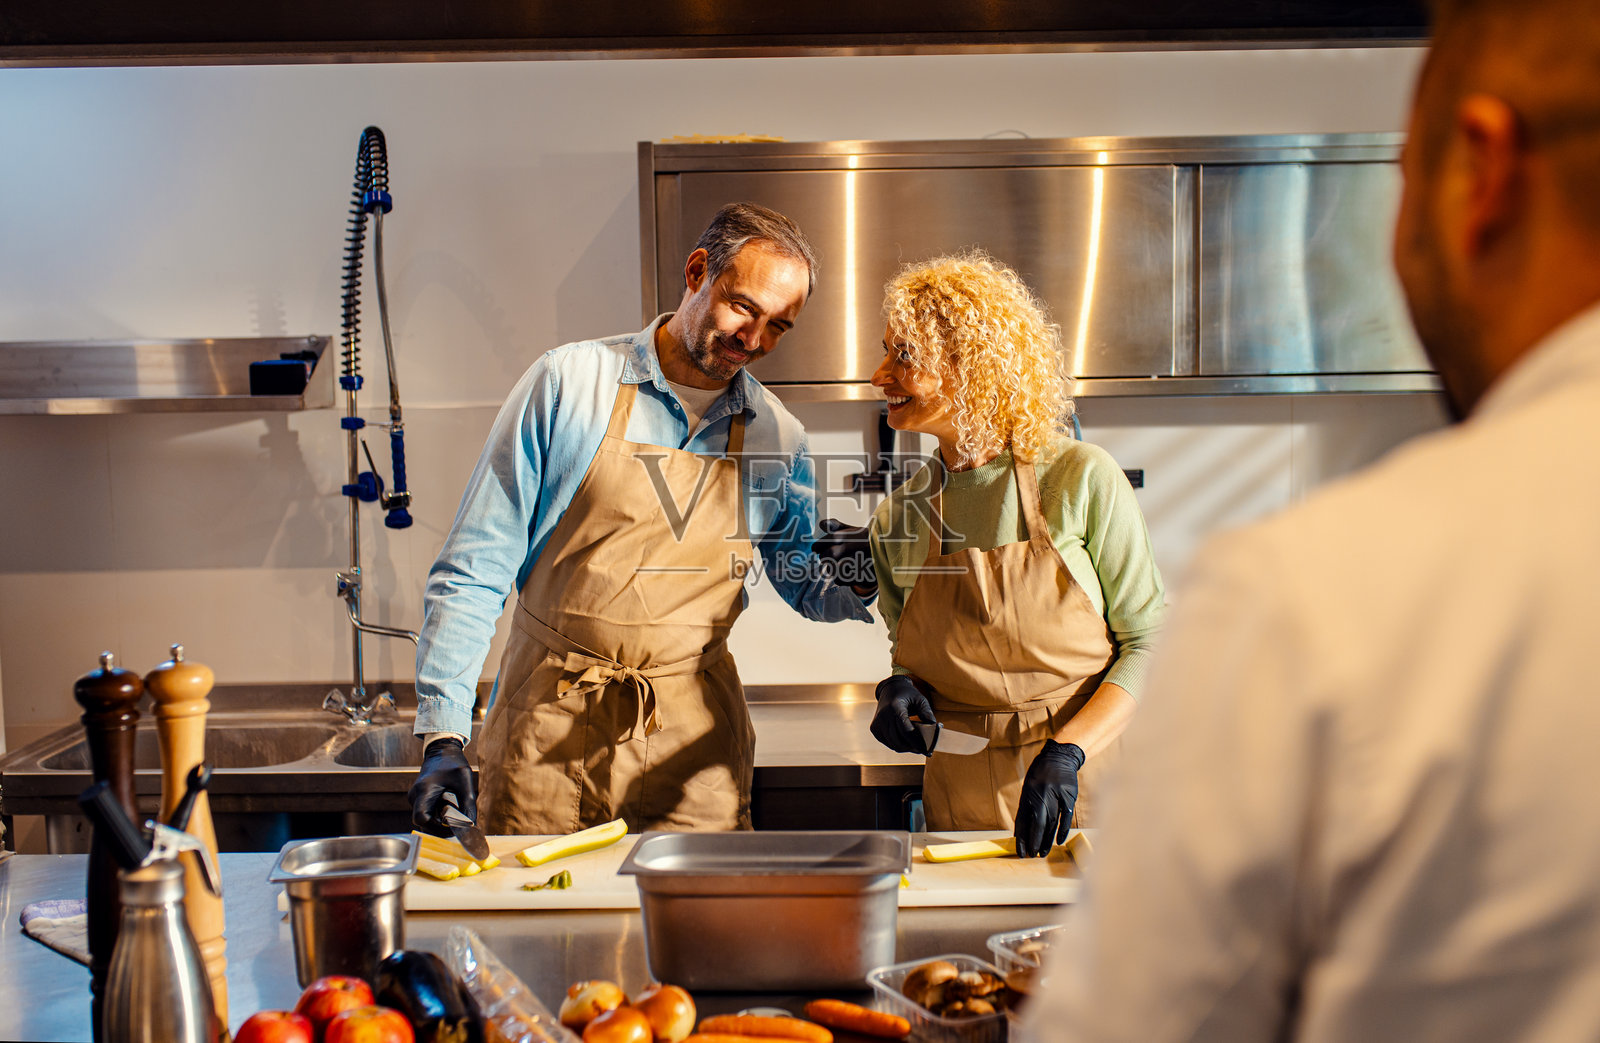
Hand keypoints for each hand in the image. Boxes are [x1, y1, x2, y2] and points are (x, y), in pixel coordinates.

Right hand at [407, 737, 476, 833]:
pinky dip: (436, 818)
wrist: (441, 751)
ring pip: (424, 821)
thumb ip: (468, 803)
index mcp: (424, 790)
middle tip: (458, 825)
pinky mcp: (418, 799)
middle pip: (423, 823)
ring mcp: (415, 798)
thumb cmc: (453, 763)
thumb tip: (472, 825)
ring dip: (438, 824)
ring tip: (455, 817)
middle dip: (440, 828)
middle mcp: (415, 796)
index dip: (436, 828)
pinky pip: (426, 814)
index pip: (421, 818)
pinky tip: (449, 812)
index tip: (452, 826)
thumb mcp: (465, 780)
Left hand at [815, 518, 875, 594]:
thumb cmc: (867, 542)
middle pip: (830, 554)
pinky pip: (839, 579)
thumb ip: (837, 527)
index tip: (814, 549)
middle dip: (825, 556)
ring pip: (833, 567)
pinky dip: (837, 576)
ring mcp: (861, 562)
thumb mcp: (855, 531)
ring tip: (833, 565)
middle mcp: (858, 547)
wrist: (889, 555)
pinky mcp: (862, 576)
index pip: (832, 538)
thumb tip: (821, 523)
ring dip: (830, 567)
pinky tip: (841, 573)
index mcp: (856, 534)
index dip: (819, 545)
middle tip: (824, 557)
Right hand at [870, 675, 936, 753]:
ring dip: (906, 748)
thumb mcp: (920, 700)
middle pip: (898, 740)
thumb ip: (927, 714)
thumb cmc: (908, 694)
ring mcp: (877, 723)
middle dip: (912, 748)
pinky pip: (888, 742)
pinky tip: (906, 741)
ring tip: (916, 746)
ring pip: (893, 744)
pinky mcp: (874, 728)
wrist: (890, 689)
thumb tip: (934, 730)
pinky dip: (898, 744)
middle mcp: (883, 716)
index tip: (926, 749)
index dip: (917, 742)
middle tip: (923, 750)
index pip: (906, 731)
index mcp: (895, 707)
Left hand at [1014, 740, 1085, 856]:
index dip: (1021, 838)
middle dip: (1034, 841)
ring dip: (1047, 839)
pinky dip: (1062, 830)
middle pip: (1037, 823)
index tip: (1021, 852)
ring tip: (1043, 853)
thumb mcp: (1028, 788)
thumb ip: (1026, 809)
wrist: (1059, 757)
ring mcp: (1055, 794)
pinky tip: (1058, 841)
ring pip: (1051, 822)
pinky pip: (1065, 816)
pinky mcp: (1068, 795)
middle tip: (1032, 855)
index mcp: (1027, 794)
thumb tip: (1021, 833)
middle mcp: (1040, 794)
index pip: (1022, 820)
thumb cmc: (1041, 775)